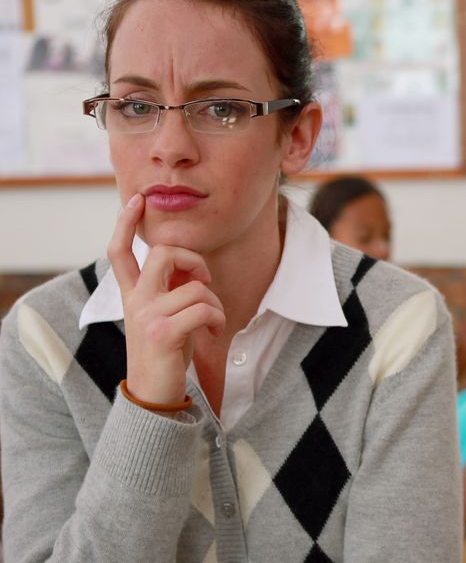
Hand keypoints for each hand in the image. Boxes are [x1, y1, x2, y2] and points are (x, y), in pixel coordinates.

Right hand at [109, 194, 224, 405]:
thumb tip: (187, 263)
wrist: (154, 395)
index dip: (125, 223)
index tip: (137, 200)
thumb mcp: (166, 315)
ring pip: (195, 286)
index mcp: (132, 295)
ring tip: (211, 321)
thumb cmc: (167, 353)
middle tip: (203, 281)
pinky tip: (212, 332)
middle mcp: (134, 301)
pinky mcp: (162, 333)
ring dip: (214, 303)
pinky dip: (216, 319)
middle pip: (162, 253)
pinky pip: (203, 309)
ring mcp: (145, 316)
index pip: (119, 252)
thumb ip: (170, 288)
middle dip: (193, 260)